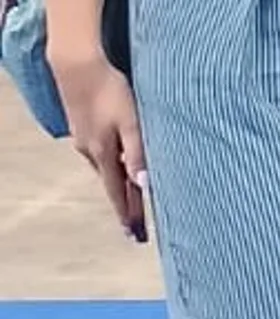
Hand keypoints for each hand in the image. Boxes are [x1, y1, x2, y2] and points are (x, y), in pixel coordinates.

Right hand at [47, 49, 147, 240]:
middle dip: (125, 206)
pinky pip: (100, 154)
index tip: (134, 236)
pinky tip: (117, 165)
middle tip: (135, 229)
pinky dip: (112, 165)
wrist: (77, 61)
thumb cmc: (110, 90)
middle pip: (112, 185)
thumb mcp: (131, 123)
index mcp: (104, 155)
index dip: (127, 215)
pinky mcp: (81, 126)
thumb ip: (138, 154)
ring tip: (131, 202)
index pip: (118, 193)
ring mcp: (83, 138)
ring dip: (118, 186)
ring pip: (106, 169)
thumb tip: (143, 185)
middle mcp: (90, 151)